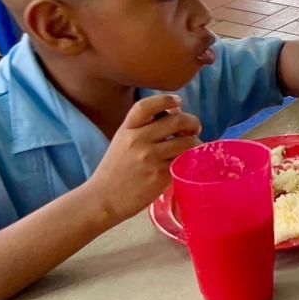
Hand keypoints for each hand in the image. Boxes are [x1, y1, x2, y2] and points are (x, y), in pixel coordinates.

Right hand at [84, 94, 201, 224]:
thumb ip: (144, 127)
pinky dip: (191, 160)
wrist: (102, 199)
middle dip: (192, 122)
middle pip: (176, 121)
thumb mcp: (123, 141)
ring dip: (196, 143)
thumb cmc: (116, 169)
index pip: (147, 106)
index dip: (166, 100)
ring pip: (187, 142)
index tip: (178, 101)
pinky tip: (188, 162)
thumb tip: (176, 111)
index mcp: (127, 129)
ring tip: (193, 148)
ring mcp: (150, 158)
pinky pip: (185, 161)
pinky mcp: (160, 176)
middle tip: (194, 128)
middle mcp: (138, 140)